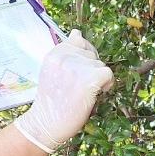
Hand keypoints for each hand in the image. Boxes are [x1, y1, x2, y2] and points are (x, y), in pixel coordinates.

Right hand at [15, 30, 112, 153]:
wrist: (46, 124)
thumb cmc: (52, 101)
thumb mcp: (52, 71)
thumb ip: (66, 53)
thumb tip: (77, 32)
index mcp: (54, 53)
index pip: (79, 41)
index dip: (84, 57)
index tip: (77, 73)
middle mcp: (64, 57)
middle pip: (91, 54)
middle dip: (90, 69)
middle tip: (77, 87)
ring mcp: (76, 68)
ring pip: (100, 65)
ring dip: (97, 79)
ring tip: (82, 93)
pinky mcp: (88, 80)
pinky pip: (108, 74)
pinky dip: (106, 85)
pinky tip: (96, 94)